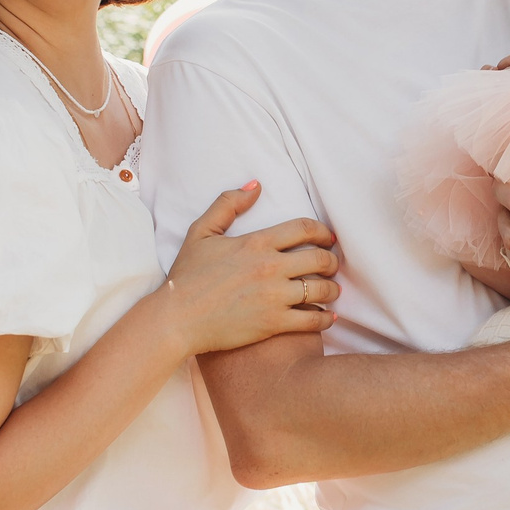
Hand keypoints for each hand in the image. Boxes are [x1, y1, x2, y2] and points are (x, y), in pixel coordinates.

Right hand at [166, 183, 339, 352]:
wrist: (176, 319)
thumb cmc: (187, 276)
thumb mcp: (201, 232)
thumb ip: (228, 204)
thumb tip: (256, 186)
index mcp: (257, 242)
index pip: (305, 228)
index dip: (323, 232)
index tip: (328, 239)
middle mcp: (270, 267)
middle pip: (320, 259)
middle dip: (332, 262)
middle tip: (332, 266)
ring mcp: (274, 297)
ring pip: (321, 289)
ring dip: (333, 290)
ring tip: (332, 291)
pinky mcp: (273, 323)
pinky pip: (312, 320)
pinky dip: (325, 318)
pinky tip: (328, 317)